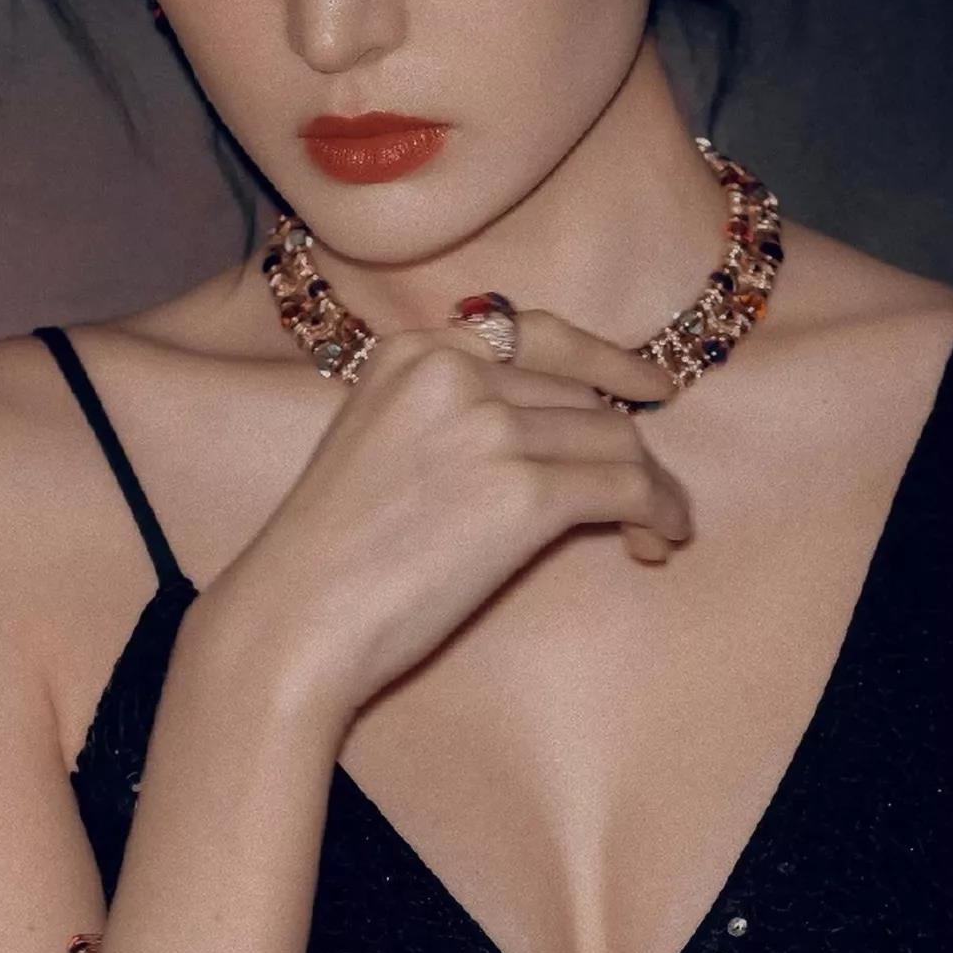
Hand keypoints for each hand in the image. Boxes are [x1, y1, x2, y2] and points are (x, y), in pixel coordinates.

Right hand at [205, 309, 692, 726]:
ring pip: (616, 439)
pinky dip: (658, 512)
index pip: (537, 335)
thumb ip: (449, 416)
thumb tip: (554, 433)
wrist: (294, 617)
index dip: (606, 358)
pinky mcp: (525, 492)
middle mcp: (456, 372)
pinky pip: (628, 487)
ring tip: (654, 532)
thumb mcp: (377, 442)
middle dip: (621, 445)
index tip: (650, 387)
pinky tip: (659, 542)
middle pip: (582, 394)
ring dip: (650, 486)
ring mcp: (491, 427)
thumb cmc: (328, 557)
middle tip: (641, 499)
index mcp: (413, 352)